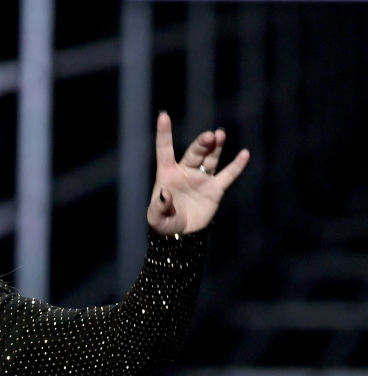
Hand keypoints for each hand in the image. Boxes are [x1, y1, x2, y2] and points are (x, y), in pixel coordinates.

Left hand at [147, 112, 249, 234]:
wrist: (181, 234)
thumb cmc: (163, 223)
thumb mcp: (155, 218)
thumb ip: (158, 206)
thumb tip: (164, 193)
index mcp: (167, 174)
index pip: (165, 150)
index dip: (164, 134)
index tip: (163, 116)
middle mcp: (185, 171)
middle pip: (194, 153)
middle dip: (202, 144)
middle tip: (210, 136)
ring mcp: (201, 178)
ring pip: (210, 158)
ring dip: (215, 147)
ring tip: (219, 135)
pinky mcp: (215, 189)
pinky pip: (228, 175)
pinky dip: (236, 165)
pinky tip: (244, 154)